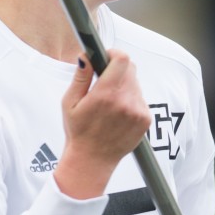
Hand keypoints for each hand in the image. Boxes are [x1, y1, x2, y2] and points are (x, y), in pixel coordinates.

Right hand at [54, 50, 151, 199]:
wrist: (92, 161)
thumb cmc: (78, 132)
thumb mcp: (70, 102)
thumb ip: (81, 77)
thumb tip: (87, 56)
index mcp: (105, 95)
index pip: (122, 59)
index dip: (114, 54)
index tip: (106, 57)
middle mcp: (125, 101)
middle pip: (130, 68)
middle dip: (117, 69)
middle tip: (104, 80)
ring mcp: (138, 111)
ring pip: (135, 83)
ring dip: (124, 85)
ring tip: (110, 101)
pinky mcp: (145, 120)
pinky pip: (141, 98)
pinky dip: (131, 99)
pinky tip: (118, 112)